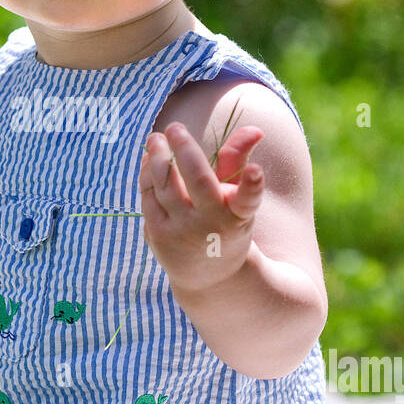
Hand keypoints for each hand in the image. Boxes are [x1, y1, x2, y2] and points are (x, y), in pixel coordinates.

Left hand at [138, 119, 264, 293]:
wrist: (207, 276)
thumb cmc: (225, 224)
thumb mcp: (237, 197)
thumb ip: (239, 160)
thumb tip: (254, 129)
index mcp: (238, 215)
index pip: (248, 200)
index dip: (253, 185)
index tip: (256, 170)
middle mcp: (211, 224)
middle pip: (197, 181)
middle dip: (185, 150)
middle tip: (175, 127)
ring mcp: (182, 232)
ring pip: (166, 185)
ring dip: (157, 157)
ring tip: (156, 138)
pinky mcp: (157, 235)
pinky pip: (148, 196)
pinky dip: (147, 174)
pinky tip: (149, 158)